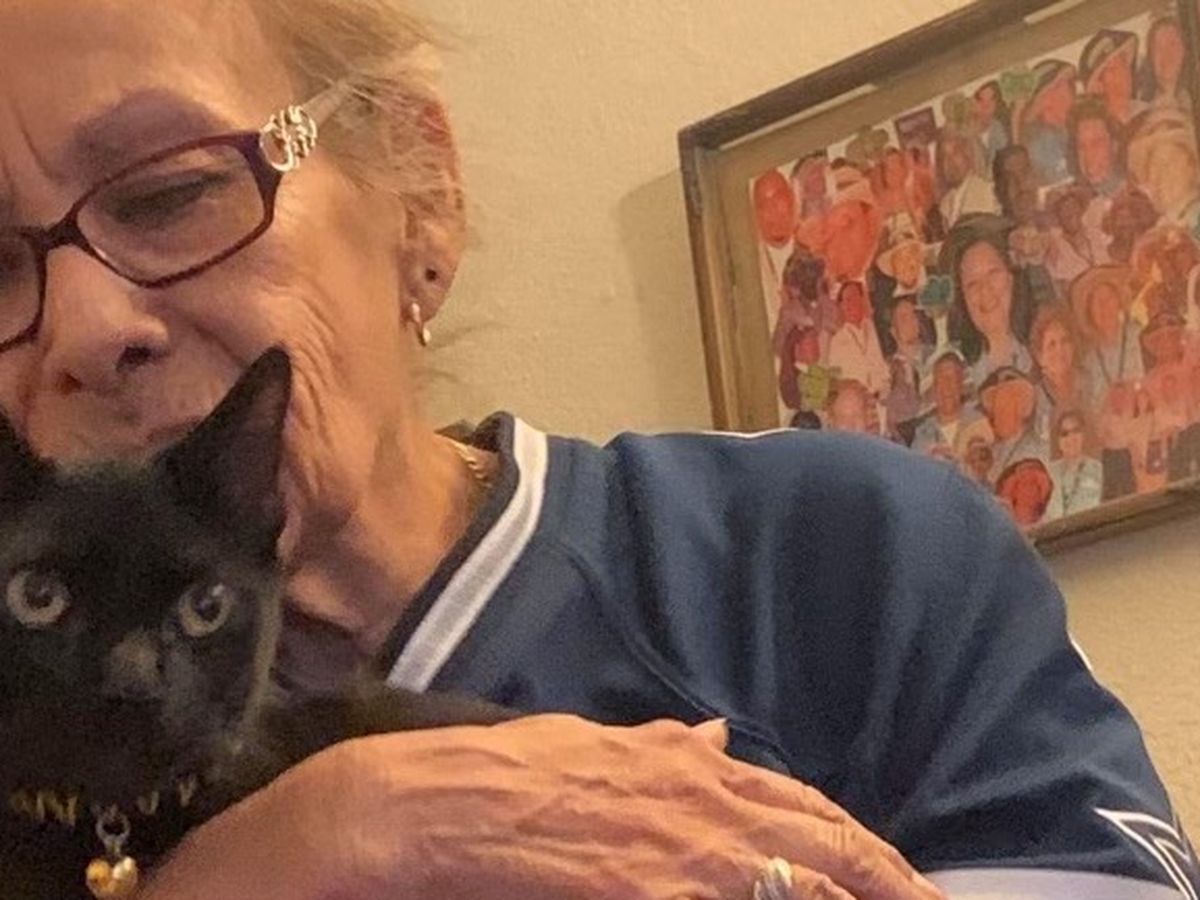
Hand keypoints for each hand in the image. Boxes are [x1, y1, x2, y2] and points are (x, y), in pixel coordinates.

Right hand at [140, 716, 944, 899]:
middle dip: (889, 878)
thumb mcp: (594, 742)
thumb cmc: (508, 770)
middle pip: (822, 841)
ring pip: (798, 877)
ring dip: (852, 896)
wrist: (434, 802)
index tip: (905, 872)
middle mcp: (698, 799)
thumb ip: (665, 744)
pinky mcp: (648, 889)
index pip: (800, 802)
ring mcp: (680, 849)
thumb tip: (721, 731)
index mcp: (686, 764)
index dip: (861, 841)